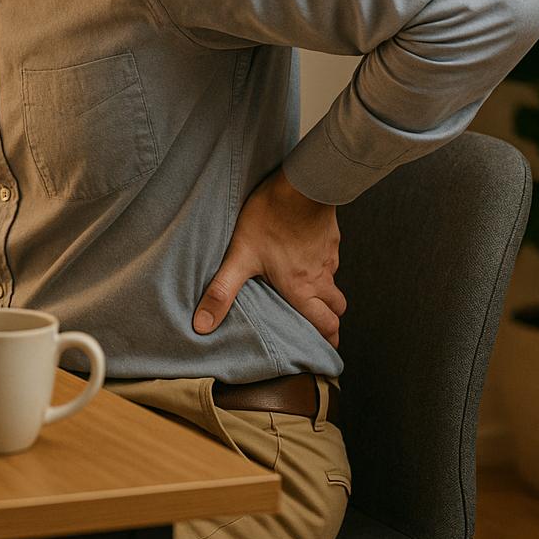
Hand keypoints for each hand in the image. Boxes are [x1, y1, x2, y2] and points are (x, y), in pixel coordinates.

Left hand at [193, 168, 345, 346]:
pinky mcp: (330, 238)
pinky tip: (305, 258)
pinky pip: (331, 260)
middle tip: (320, 328)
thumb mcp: (239, 256)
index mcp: (302, 289)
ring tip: (310, 294)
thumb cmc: (271, 219)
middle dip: (330, 322)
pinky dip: (322, 266)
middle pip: (336, 309)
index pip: (326, 325)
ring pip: (335, 283)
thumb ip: (221, 291)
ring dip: (326, 293)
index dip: (328, 341)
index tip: (326, 353)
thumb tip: (202, 325)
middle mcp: (320, 277)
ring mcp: (328, 256)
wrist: (302, 184)